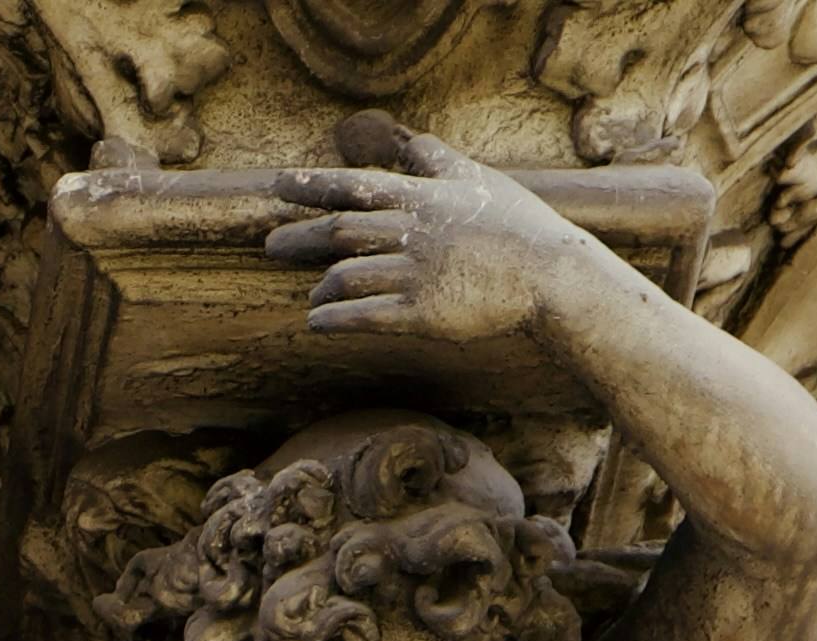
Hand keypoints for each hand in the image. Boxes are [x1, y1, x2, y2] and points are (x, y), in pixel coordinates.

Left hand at [263, 120, 576, 361]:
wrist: (546, 274)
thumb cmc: (514, 224)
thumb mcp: (477, 178)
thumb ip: (437, 160)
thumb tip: (413, 142)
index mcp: (421, 197)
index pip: (355, 185)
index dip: (312, 186)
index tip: (277, 186)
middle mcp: (411, 233)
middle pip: (340, 230)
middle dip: (300, 235)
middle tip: (269, 243)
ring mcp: (413, 274)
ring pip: (346, 274)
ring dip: (322, 284)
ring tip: (313, 292)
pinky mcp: (420, 314)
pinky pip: (362, 316)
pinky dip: (332, 318)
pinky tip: (315, 321)